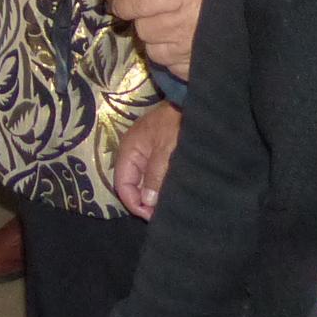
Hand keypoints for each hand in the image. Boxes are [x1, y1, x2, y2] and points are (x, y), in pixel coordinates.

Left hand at [110, 0, 207, 79]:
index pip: (135, 3)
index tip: (121, 1)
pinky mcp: (198, 69)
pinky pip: (169, 65)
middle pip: (142, 28)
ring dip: (157, 39)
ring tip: (176, 28)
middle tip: (159, 11)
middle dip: (144, 18)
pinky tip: (188, 43)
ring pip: (152, 49)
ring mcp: (191, 50)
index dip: (123, 2)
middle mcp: (183, 23)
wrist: (269, 9)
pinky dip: (172, 56)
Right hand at [112, 102, 182, 218]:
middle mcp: (134, 151)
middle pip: (132, 184)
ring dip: (154, 194)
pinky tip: (173, 191)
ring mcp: (147, 151)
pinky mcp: (160, 151)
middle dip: (145, 201)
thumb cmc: (178, 123)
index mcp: (129, 149)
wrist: (194, 101)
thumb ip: (155, 176)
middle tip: (162, 213)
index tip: (152, 216)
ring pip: (144, 180)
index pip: (122, 184)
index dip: (134, 203)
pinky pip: (155, 173)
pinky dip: (161, 184)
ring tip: (169, 205)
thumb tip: (147, 202)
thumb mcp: (166, 150)